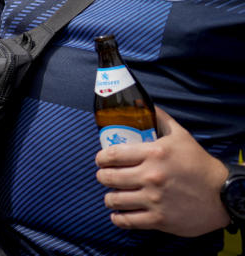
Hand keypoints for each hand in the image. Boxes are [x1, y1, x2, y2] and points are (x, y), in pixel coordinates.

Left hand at [94, 107, 230, 236]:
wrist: (223, 194)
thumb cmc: (199, 164)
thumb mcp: (181, 136)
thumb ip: (160, 119)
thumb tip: (143, 104)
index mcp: (153, 153)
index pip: (111, 154)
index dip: (101, 158)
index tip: (101, 160)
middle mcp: (150, 176)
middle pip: (108, 177)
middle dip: (103, 176)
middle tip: (106, 177)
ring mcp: (154, 199)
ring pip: (114, 199)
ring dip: (110, 198)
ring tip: (113, 195)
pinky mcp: (159, 219)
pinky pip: (127, 221)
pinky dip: (119, 218)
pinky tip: (119, 214)